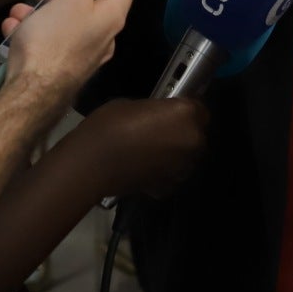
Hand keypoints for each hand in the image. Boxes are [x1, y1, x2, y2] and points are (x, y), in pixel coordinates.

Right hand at [4, 0, 133, 100]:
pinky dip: (31, 32)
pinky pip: (48, 41)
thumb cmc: (53, 39)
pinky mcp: (60, 67)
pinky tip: (12, 29)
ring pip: (62, 22)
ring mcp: (81, 55)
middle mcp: (102, 37)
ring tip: (19, 10)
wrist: (30, 94)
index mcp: (111, 18)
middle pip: (88, 3)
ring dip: (39, 11)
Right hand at [72, 97, 210, 199]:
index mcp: (186, 114)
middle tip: (159, 130)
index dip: (186, 109)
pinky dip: (163, 171)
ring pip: (186, 156)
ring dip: (174, 152)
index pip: (200, 108)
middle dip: (182, 131)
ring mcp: (183, 166)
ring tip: (150, 150)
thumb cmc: (110, 125)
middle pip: (196, 134)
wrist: (92, 163)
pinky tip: (145, 167)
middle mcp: (192, 141)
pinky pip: (173, 174)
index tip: (173, 110)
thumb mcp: (136, 105)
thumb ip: (157, 111)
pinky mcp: (170, 186)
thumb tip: (160, 117)